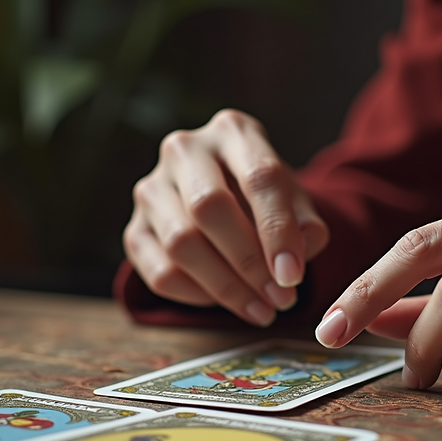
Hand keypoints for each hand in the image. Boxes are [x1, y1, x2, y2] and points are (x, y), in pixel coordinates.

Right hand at [124, 109, 328, 325]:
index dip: (277, 230)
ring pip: (181, 243)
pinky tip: (228, 301)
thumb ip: (306, 227)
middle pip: (209, 206)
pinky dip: (198, 296)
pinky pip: (160, 272)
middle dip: (249, 262)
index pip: (258, 177)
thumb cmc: (265, 199)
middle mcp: (184, 150)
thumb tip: (292, 264)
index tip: (293, 275)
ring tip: (262, 308)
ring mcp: (152, 189)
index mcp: (233, 131)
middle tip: (280, 298)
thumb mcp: (296, 202)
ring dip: (226, 286)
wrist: (227, 200)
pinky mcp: (135, 229)